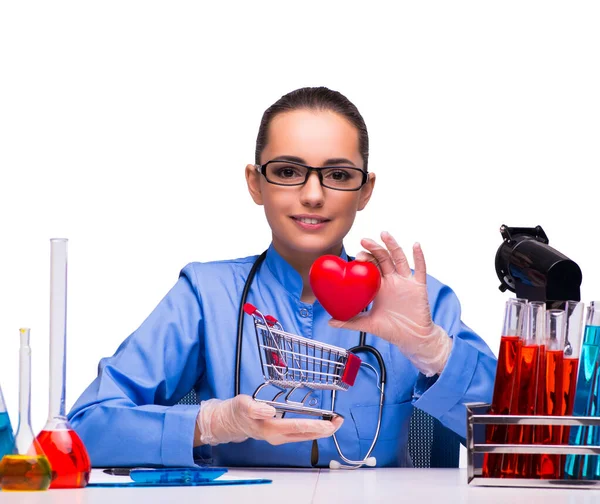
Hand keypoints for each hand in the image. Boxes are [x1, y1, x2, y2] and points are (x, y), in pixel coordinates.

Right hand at [195, 395, 342, 445]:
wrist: (231, 421)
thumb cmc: (237, 411)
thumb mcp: (243, 405)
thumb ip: (255, 408)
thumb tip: (270, 411)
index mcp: (271, 428)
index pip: (298, 427)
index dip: (315, 425)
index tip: (329, 423)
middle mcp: (278, 436)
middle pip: (306, 434)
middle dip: (325, 429)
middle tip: (339, 420)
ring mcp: (280, 437)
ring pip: (305, 436)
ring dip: (321, 430)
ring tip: (335, 421)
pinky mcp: (281, 434)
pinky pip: (301, 434)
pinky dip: (313, 429)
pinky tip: (321, 424)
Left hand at [329, 231, 451, 376]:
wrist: (412, 338)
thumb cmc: (391, 329)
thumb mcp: (368, 324)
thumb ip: (350, 322)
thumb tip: (330, 322)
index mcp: (379, 286)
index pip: (371, 266)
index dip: (365, 258)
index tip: (356, 256)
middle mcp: (392, 280)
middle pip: (384, 258)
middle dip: (374, 248)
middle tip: (364, 241)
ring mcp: (405, 281)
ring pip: (399, 259)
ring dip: (392, 245)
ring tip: (384, 234)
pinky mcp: (419, 286)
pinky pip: (420, 269)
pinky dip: (419, 257)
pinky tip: (415, 245)